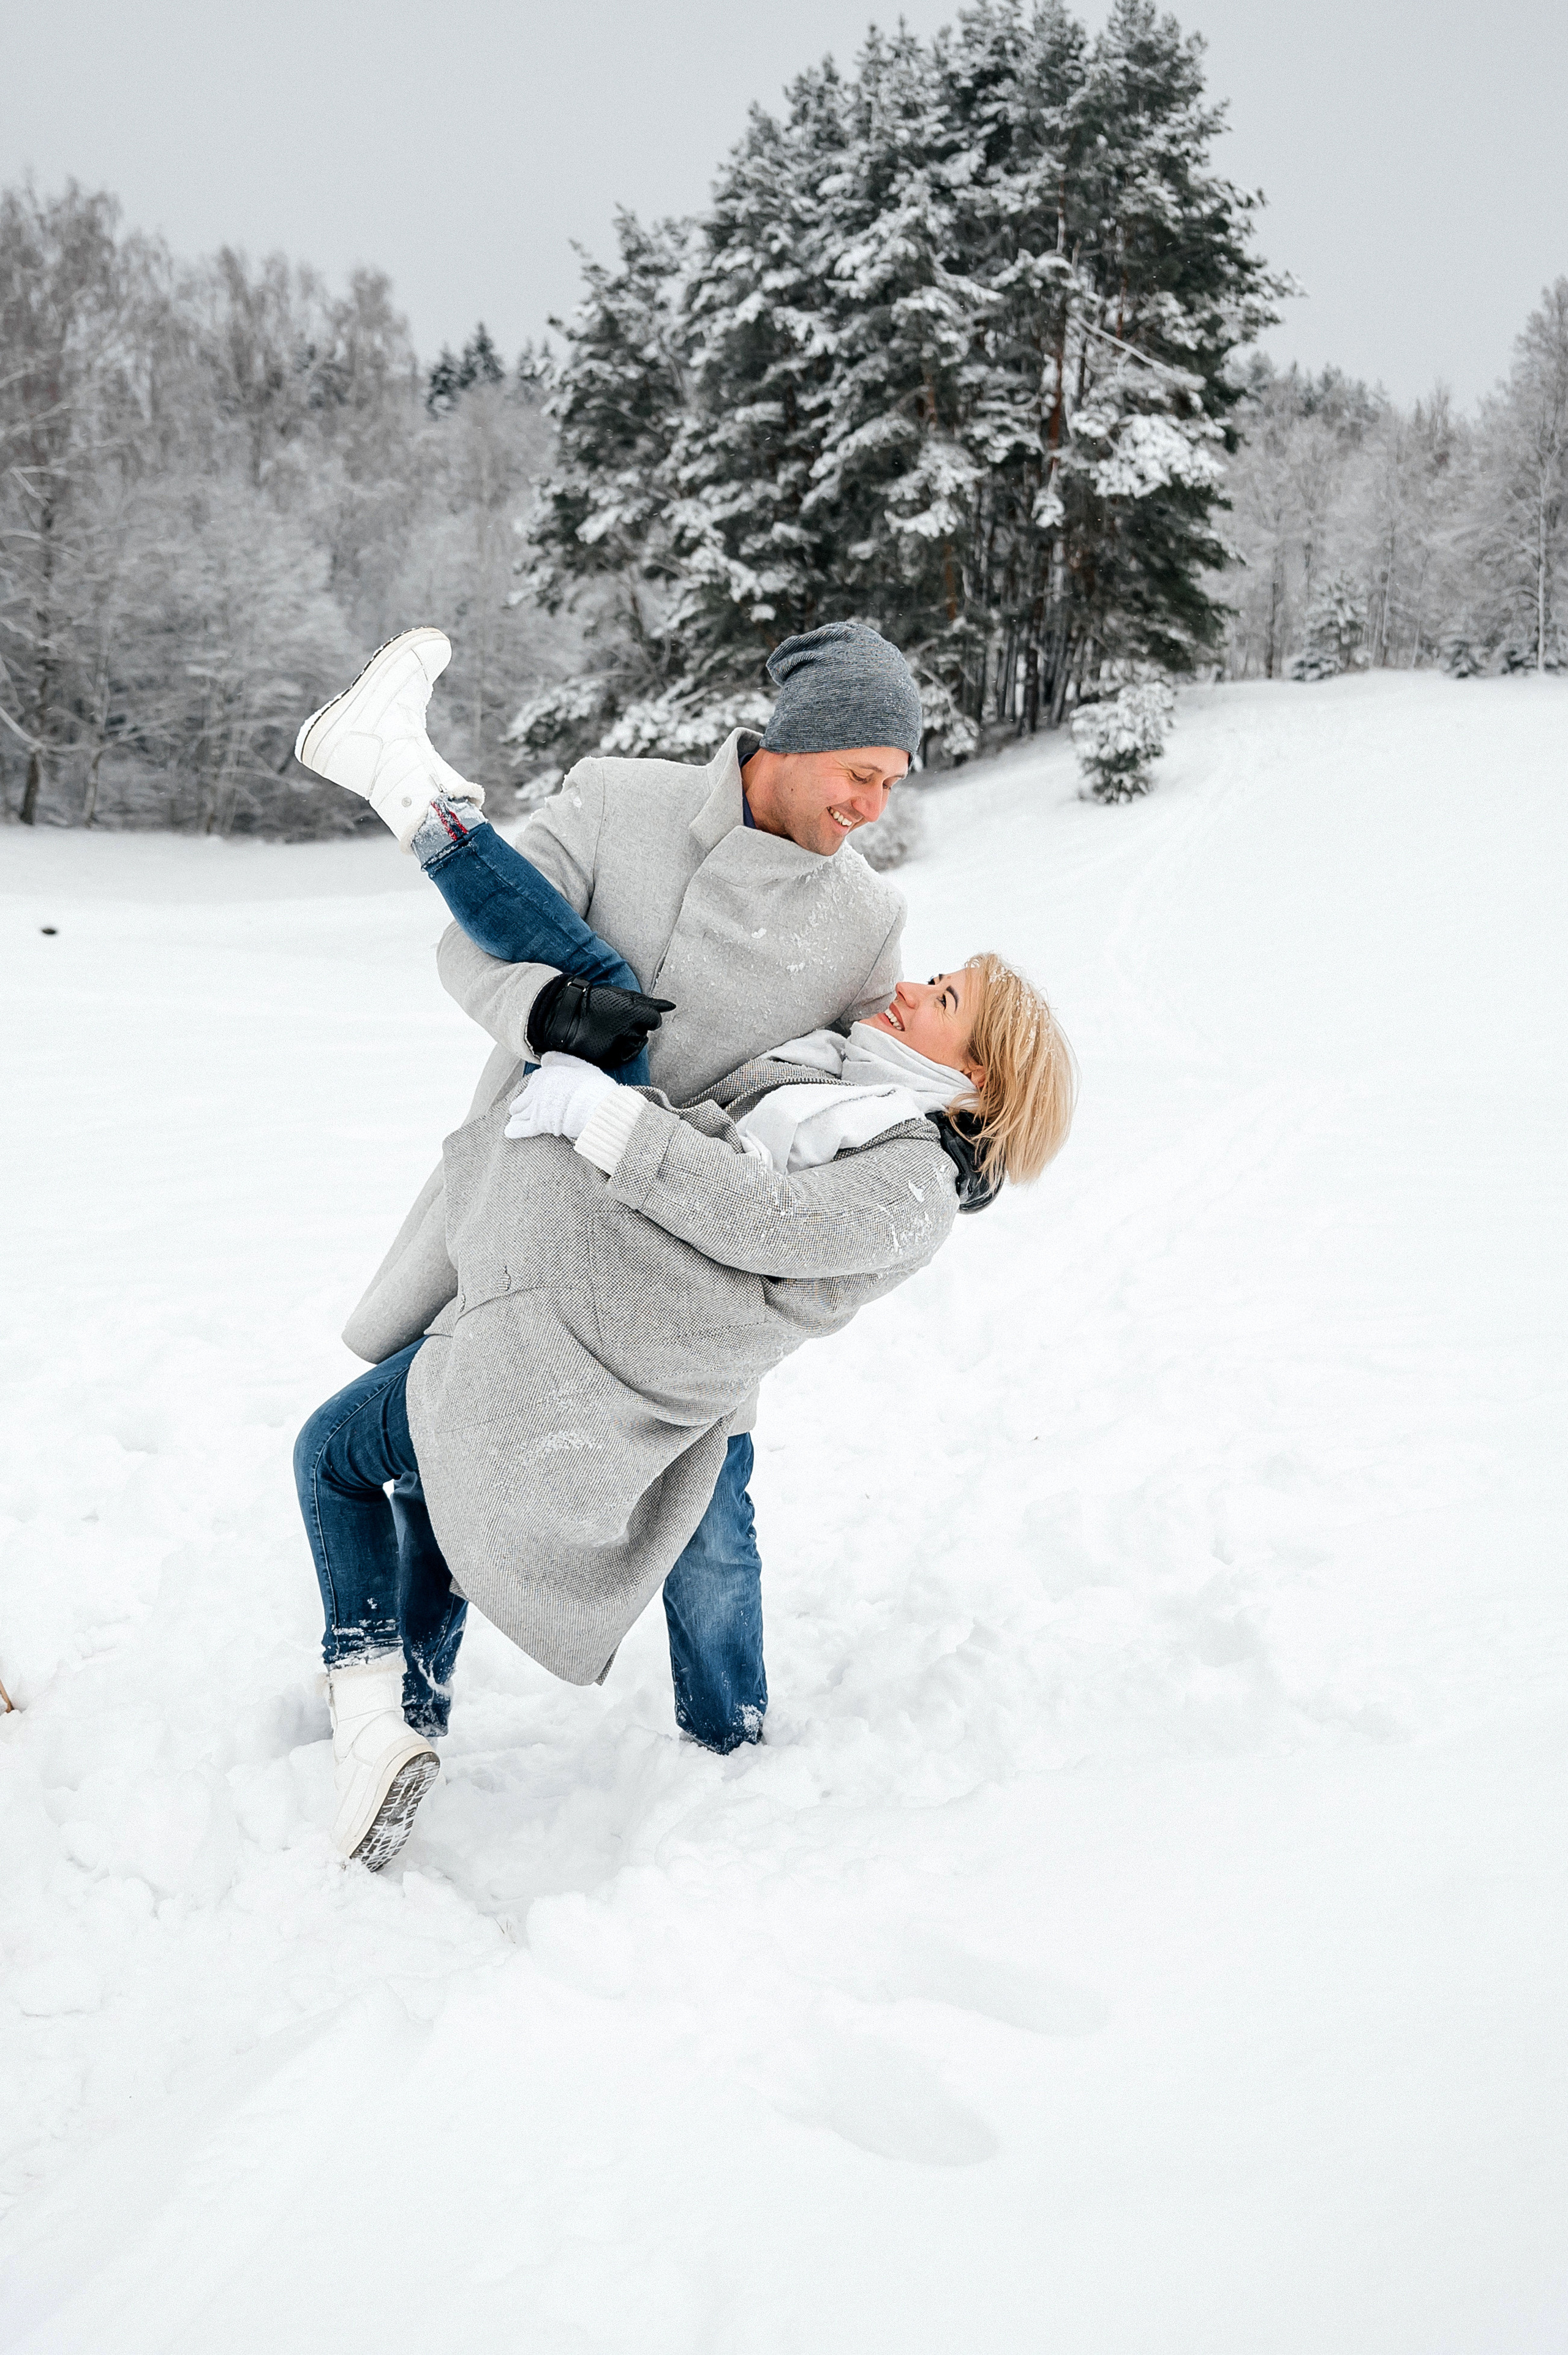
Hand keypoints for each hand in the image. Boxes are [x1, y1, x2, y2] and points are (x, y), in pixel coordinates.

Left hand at [505, 1053, 617, 1143]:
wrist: (596, 1105)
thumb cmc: (594, 1087)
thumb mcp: (580, 1066)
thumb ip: (562, 1060)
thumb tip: (545, 1058)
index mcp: (547, 1074)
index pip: (534, 1081)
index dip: (535, 1090)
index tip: (536, 1094)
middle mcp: (538, 1089)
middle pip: (524, 1098)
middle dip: (522, 1104)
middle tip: (521, 1110)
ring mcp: (537, 1106)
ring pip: (521, 1113)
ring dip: (518, 1117)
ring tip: (515, 1121)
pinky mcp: (539, 1123)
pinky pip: (523, 1128)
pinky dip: (515, 1130)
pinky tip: (509, 1131)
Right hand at [526, 974, 674, 1071]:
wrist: (563, 1018)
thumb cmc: (594, 1002)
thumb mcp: (621, 996)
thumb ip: (648, 1003)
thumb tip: (671, 1006)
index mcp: (633, 1013)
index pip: (655, 1020)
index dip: (646, 1017)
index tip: (633, 1014)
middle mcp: (629, 1032)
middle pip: (644, 1033)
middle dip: (635, 1027)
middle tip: (616, 1021)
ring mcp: (619, 1047)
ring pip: (635, 1045)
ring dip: (627, 1039)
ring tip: (609, 1030)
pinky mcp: (610, 1059)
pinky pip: (623, 1056)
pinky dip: (617, 1049)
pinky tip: (605, 1040)